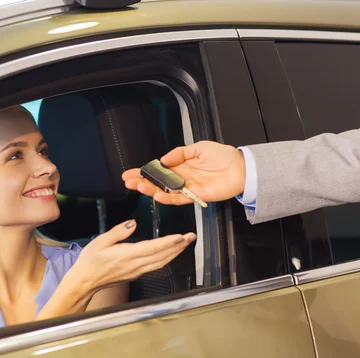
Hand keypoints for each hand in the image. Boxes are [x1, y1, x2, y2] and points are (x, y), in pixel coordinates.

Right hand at [68, 220, 195, 294]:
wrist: (85, 282)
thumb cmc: (89, 262)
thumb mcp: (100, 242)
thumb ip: (118, 232)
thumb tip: (132, 223)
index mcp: (126, 255)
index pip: (153, 248)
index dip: (168, 242)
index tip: (181, 236)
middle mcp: (134, 265)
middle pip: (162, 256)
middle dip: (178, 246)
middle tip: (191, 236)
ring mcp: (136, 271)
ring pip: (161, 262)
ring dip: (175, 253)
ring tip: (185, 243)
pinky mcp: (135, 274)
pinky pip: (156, 266)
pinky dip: (166, 258)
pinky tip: (170, 253)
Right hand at [122, 141, 245, 205]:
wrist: (241, 168)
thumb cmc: (224, 156)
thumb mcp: (198, 147)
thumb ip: (179, 153)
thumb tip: (163, 160)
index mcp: (180, 166)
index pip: (158, 170)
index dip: (144, 172)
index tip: (130, 173)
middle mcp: (181, 178)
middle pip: (157, 182)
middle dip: (142, 182)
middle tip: (128, 182)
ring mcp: (187, 188)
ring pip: (164, 191)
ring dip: (151, 190)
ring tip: (138, 187)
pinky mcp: (195, 196)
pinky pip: (178, 199)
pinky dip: (167, 198)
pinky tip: (157, 195)